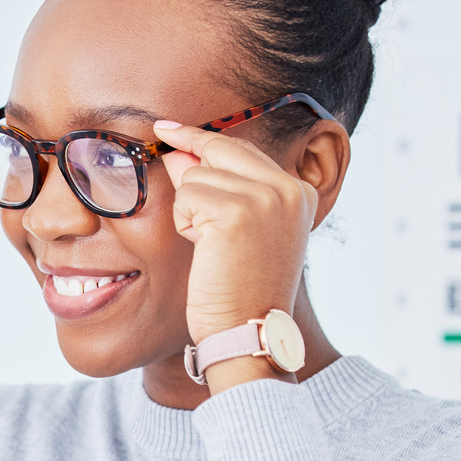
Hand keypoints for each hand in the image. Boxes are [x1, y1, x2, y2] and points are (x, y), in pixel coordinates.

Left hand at [154, 123, 316, 360]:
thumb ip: (222, 190)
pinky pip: (186, 197)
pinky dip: (185, 224)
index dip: (202, 139)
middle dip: (188, 163)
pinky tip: (205, 251)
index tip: (169, 129)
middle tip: (161, 142)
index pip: (242, 150)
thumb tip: (179, 153)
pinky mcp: (235, 211)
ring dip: (190, 212)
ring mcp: (264, 197)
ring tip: (212, 249)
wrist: (249, 331)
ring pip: (196, 177)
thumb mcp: (242, 233)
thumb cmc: (242, 291)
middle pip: (219, 151)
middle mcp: (288, 188)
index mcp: (299, 192)